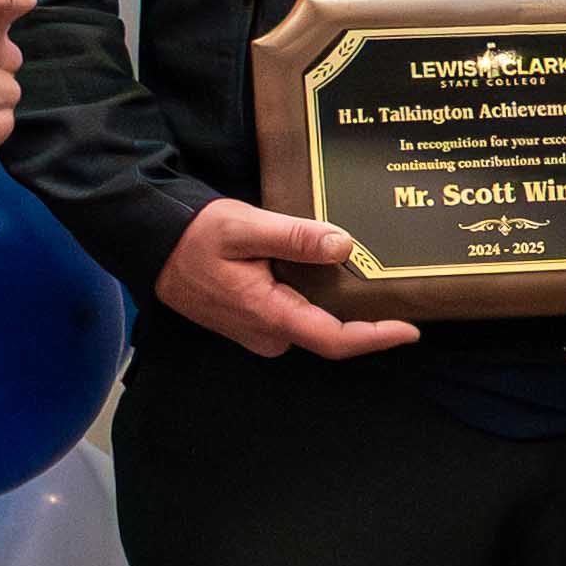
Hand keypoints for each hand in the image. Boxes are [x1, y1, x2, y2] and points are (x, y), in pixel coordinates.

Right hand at [163, 189, 415, 361]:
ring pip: (315, 324)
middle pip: (331, 333)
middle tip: (399, 289)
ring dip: (342, 305)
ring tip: (373, 277)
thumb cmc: (195, 235)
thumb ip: (294, 237)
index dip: (375, 337)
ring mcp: (261, 332)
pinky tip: (334, 274)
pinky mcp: (257, 322)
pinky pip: (299, 316)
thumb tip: (342, 246)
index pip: (333, 339)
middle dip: (366, 316)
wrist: (155, 245)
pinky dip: (320, 299)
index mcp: (267, 314)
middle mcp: (267, 333)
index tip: (411, 329)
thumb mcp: (244, 226)